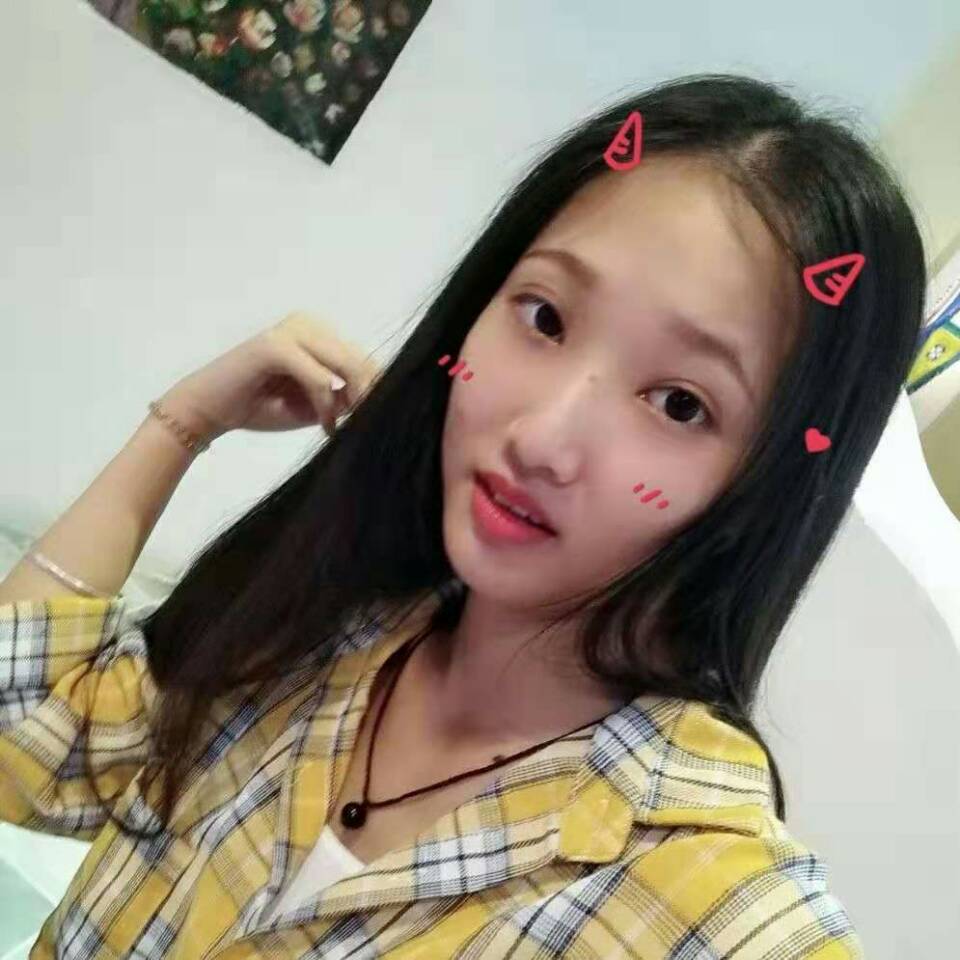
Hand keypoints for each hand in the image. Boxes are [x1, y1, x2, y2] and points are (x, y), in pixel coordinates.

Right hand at [159, 312, 381, 441]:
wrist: (208, 411)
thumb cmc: (261, 407)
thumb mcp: (316, 404)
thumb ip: (346, 397)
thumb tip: (382, 399)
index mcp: (319, 333)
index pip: (364, 358)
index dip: (375, 390)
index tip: (374, 421)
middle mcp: (309, 323)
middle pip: (361, 360)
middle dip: (367, 397)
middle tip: (361, 427)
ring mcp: (292, 330)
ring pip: (346, 366)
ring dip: (349, 402)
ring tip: (334, 427)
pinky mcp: (275, 345)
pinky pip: (320, 378)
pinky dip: (326, 404)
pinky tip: (323, 424)